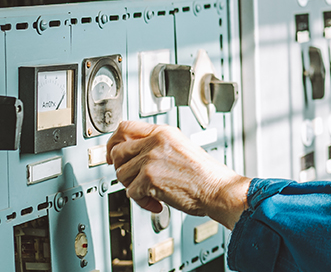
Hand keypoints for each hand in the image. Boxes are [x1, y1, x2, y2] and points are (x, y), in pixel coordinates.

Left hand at [106, 121, 250, 228]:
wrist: (218, 189)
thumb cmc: (205, 175)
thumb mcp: (181, 148)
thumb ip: (158, 146)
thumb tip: (135, 155)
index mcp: (163, 132)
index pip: (125, 127)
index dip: (114, 141)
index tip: (112, 153)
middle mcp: (155, 142)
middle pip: (118, 151)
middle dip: (122, 169)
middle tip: (132, 179)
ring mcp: (151, 159)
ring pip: (121, 174)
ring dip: (133, 188)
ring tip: (150, 192)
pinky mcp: (149, 178)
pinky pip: (131, 193)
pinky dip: (143, 202)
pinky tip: (157, 202)